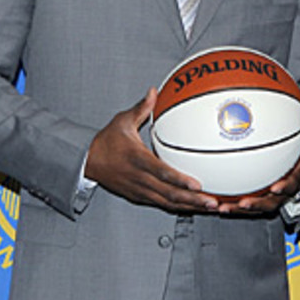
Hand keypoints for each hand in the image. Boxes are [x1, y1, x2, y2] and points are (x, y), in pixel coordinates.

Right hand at [85, 88, 218, 212]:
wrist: (86, 161)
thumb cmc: (106, 141)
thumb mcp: (122, 121)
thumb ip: (142, 108)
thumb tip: (153, 91)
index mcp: (137, 160)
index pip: (161, 172)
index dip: (180, 180)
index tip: (197, 184)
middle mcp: (139, 178)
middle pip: (169, 193)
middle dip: (192, 199)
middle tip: (212, 202)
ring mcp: (139, 190)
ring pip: (167, 203)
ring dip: (189, 206)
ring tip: (209, 207)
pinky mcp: (139, 197)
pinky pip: (162, 205)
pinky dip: (179, 207)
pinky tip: (194, 208)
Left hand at [218, 110, 299, 215]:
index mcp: (296, 178)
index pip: (292, 184)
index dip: (285, 187)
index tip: (275, 188)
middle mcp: (284, 193)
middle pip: (272, 202)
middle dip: (257, 205)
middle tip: (243, 203)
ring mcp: (271, 199)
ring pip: (256, 207)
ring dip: (240, 210)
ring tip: (224, 208)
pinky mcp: (259, 201)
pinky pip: (246, 206)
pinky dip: (233, 206)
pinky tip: (217, 204)